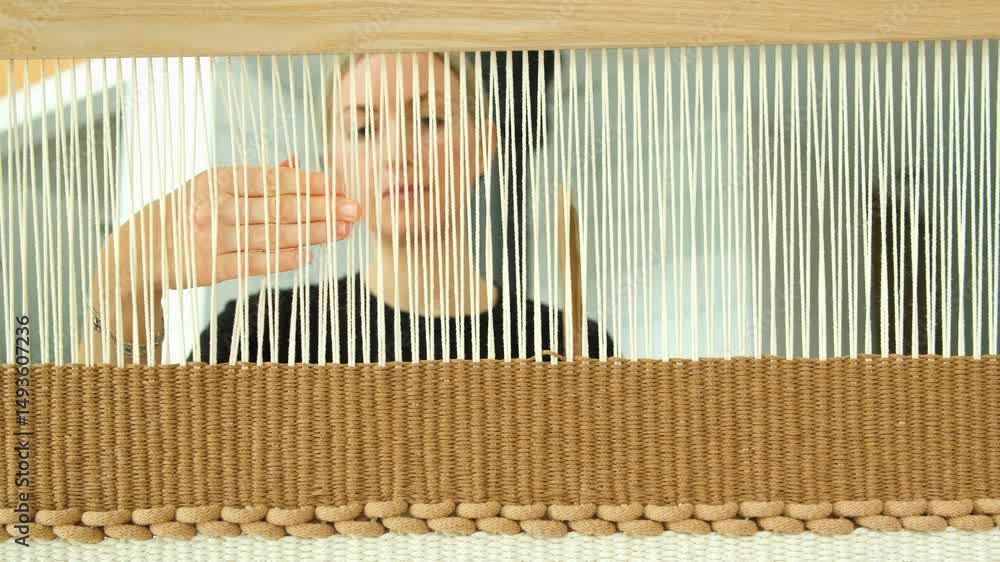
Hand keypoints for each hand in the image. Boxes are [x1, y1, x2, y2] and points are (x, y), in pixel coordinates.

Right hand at [95, 165, 361, 299]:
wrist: (137, 250)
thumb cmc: (188, 212)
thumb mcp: (214, 187)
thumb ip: (256, 179)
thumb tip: (297, 163)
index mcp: (219, 179)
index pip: (273, 180)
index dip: (310, 183)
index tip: (342, 187)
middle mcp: (214, 206)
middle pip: (278, 207)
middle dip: (322, 208)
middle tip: (355, 210)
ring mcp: (210, 237)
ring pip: (271, 234)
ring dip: (311, 233)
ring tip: (342, 232)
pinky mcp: (207, 267)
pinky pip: (252, 262)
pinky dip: (281, 259)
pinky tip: (307, 256)